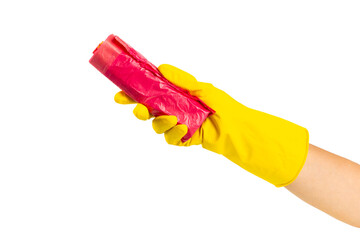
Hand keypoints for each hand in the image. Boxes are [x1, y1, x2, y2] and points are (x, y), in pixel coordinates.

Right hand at [115, 64, 308, 186]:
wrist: (236, 125)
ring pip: (157, 126)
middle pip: (147, 111)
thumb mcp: (201, 87)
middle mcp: (172, 110)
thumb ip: (181, 80)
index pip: (149, 94)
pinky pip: (170, 139)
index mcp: (174, 96)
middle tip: (140, 110)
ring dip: (160, 122)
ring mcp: (177, 125)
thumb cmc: (221, 104)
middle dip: (139, 111)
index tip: (120, 94)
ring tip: (172, 119)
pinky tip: (184, 129)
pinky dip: (174, 134)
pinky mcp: (183, 139)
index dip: (133, 94)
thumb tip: (162, 68)